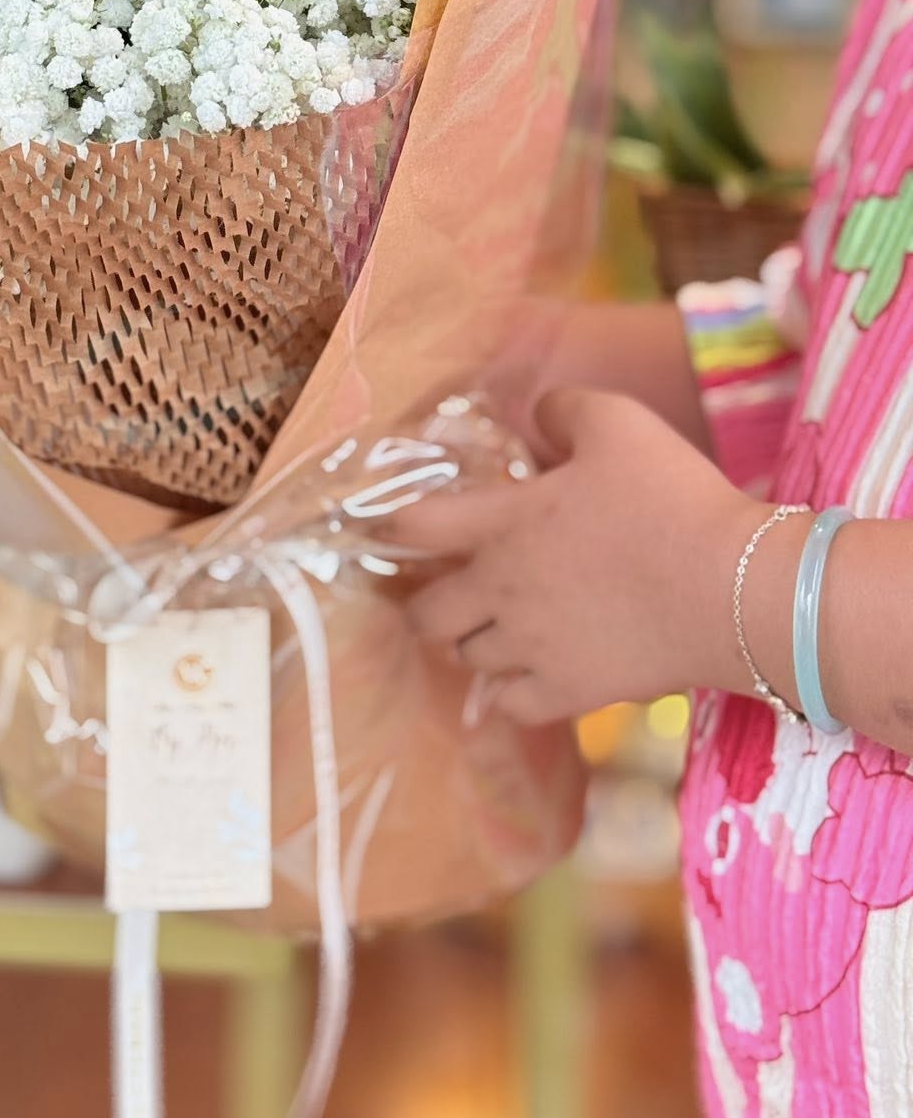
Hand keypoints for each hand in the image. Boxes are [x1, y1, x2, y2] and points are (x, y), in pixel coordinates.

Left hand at [395, 388, 768, 724]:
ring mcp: (533, 648)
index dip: (388, 526)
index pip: (415, 527)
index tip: (381, 529)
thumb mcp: (617, 423)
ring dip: (472, 643)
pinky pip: (512, 706)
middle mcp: (502, 591)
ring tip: (494, 629)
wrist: (735, 589)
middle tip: (447, 591)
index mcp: (503, 524)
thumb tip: (533, 419)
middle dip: (428, 603)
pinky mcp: (572, 692)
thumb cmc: (673, 497)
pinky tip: (524, 678)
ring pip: (467, 660)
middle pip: (427, 615)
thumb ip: (562, 411)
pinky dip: (509, 694)